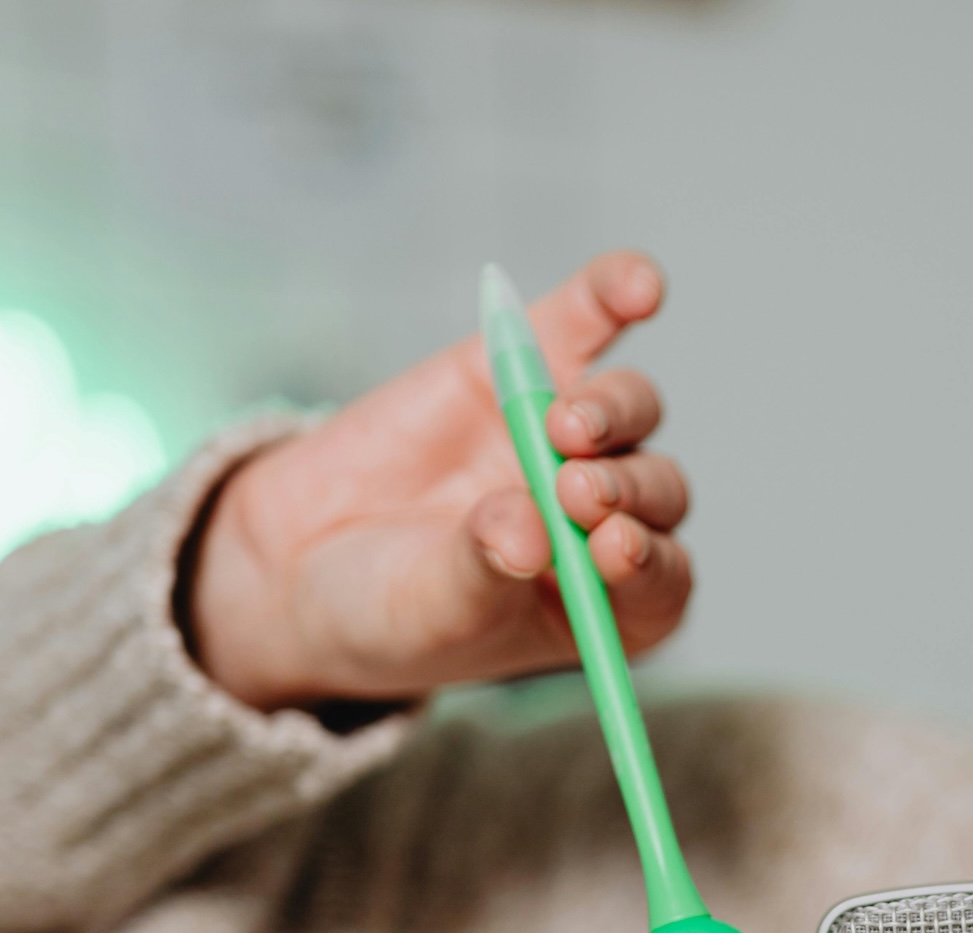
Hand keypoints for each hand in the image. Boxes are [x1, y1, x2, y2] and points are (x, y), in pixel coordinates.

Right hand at [186, 252, 690, 710]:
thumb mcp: (432, 607)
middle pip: (654, 490)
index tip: (614, 547)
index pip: (662, 579)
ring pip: (630, 412)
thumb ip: (485, 570)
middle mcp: (608, 517)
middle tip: (574, 490)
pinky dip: (613, 296)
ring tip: (561, 425)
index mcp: (610, 602)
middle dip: (621, 488)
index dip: (650, 560)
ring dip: (609, 412)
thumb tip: (527, 533)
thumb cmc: (391, 609)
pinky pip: (589, 323)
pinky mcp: (529, 367)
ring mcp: (573, 440)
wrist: (309, 556)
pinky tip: (638, 284)